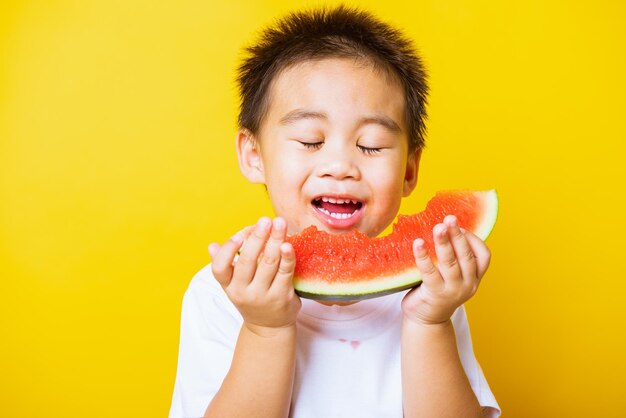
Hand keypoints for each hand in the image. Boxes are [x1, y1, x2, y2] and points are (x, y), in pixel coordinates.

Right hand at [209, 217, 300, 335]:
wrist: (269, 327)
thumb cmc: (251, 297)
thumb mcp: (234, 285)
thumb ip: (225, 265)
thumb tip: (212, 245)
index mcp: (228, 286)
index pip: (219, 268)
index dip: (227, 250)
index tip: (239, 234)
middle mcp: (242, 292)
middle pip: (247, 262)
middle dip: (257, 238)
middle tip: (265, 220)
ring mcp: (263, 296)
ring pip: (268, 263)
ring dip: (275, 240)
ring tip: (280, 223)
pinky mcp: (282, 297)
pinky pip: (285, 273)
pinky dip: (287, 257)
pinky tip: (288, 244)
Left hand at [401, 214, 490, 325]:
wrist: (426, 321)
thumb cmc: (436, 291)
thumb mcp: (451, 275)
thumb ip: (453, 257)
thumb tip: (444, 226)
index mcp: (474, 278)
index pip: (484, 256)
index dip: (474, 240)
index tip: (461, 227)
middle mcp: (468, 284)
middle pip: (466, 256)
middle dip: (458, 235)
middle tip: (450, 218)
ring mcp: (453, 291)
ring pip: (450, 263)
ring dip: (444, 243)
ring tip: (437, 227)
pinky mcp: (435, 294)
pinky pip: (430, 272)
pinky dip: (423, 256)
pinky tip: (418, 243)